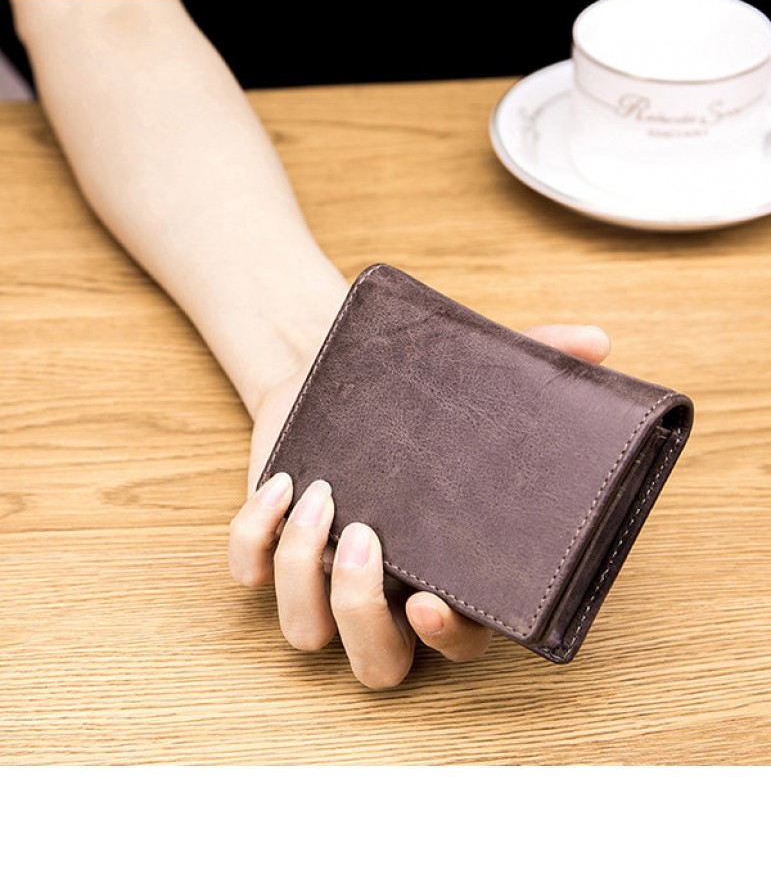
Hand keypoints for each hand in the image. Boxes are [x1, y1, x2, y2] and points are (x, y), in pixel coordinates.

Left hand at [229, 324, 610, 688]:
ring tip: (319, 492)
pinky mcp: (266, 547)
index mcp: (442, 575)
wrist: (333, 367)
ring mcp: (319, 577)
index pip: (458, 643)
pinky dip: (254, 540)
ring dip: (304, 572)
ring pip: (304, 631)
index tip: (432, 601)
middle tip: (367, 538)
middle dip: (363, 614)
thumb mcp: (477, 375)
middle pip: (377, 665)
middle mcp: (382, 592)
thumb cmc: (413, 391)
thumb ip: (538, 360)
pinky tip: (281, 483)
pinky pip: (248, 574)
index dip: (447, 638)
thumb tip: (596, 342)